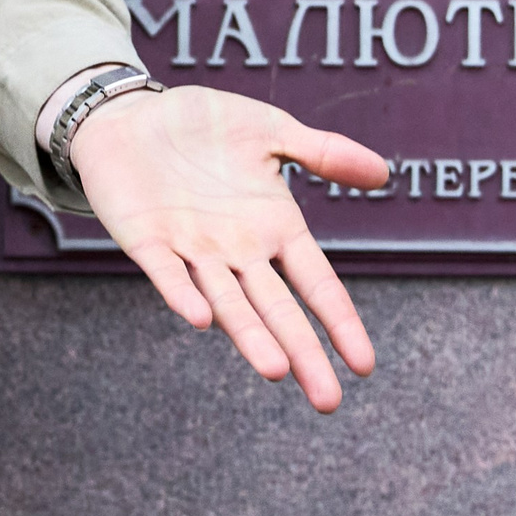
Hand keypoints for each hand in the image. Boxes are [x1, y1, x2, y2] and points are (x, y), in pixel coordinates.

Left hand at [65, 85, 387, 411]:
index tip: (364, 365)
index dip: (339, 320)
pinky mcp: (148, 241)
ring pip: (227, 302)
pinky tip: (199, 318)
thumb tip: (385, 173)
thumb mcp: (269, 130)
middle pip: (277, 309)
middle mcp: (237, 249)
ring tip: (275, 370)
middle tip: (327, 401)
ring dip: (248, 335)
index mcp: (273, 226)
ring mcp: (193, 249)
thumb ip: (323, 152)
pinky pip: (167, 274)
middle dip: (301, 352)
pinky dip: (182, 295)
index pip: (316, 282)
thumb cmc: (203, 125)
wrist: (130, 114)